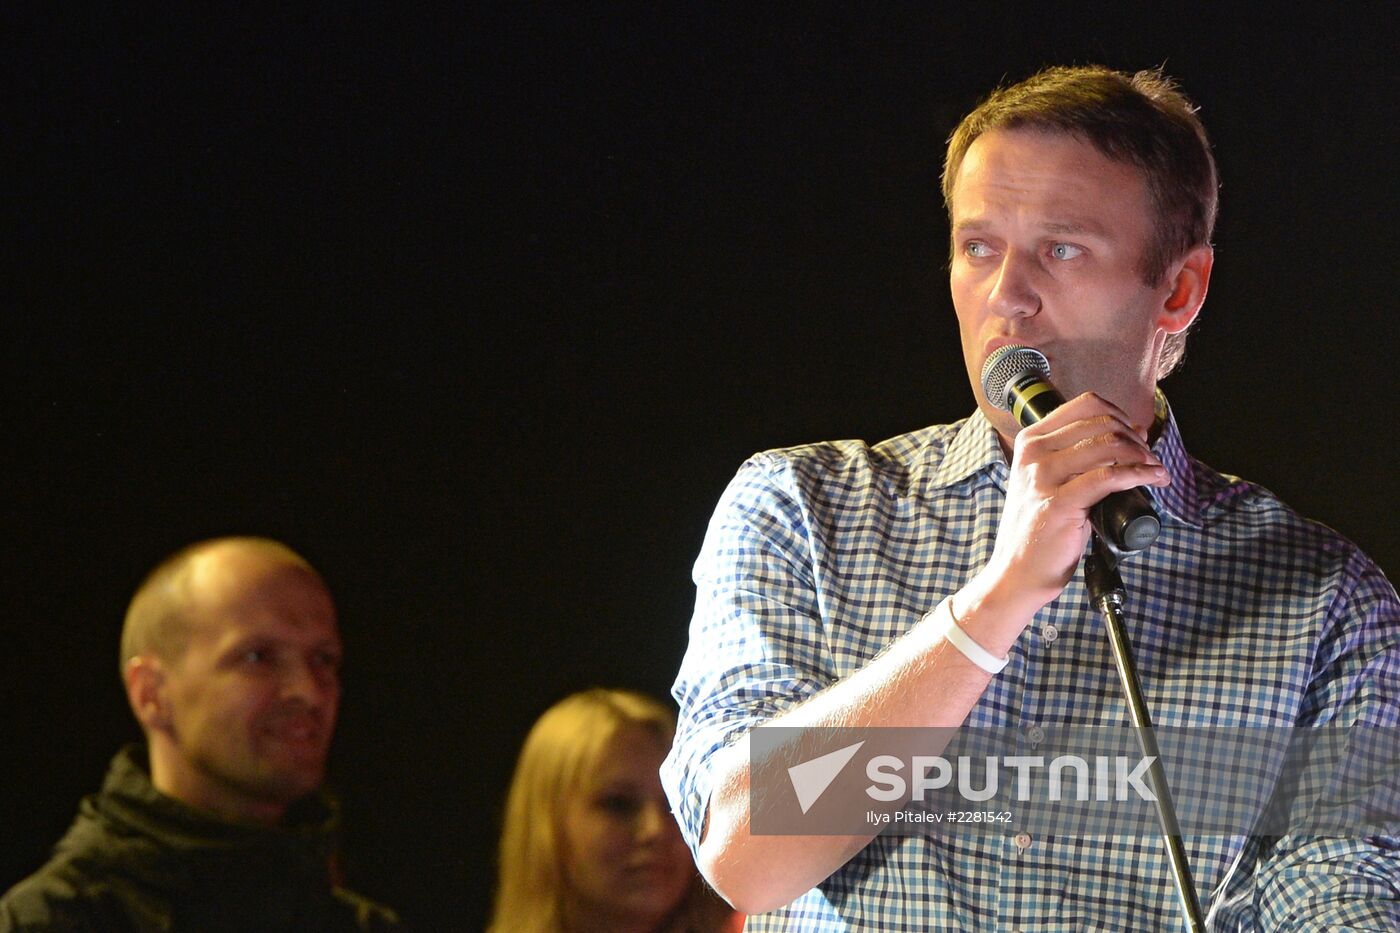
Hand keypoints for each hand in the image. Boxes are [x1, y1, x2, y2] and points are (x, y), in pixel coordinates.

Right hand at [980, 392, 1168, 613]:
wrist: (1018, 570)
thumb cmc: (1039, 528)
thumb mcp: (1047, 480)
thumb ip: (1076, 456)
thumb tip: (1132, 433)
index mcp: (1030, 441)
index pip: (1085, 405)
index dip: (1120, 415)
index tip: (1135, 435)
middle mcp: (1033, 453)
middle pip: (1101, 423)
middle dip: (1136, 438)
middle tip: (1150, 458)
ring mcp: (1043, 477)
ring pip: (1108, 446)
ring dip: (1143, 456)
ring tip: (1155, 471)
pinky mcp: (1059, 503)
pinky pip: (1109, 477)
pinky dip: (1139, 475)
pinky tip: (1153, 479)